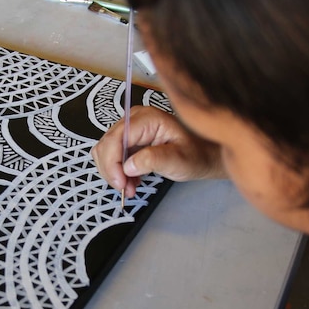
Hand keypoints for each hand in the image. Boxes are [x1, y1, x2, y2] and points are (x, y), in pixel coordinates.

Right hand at [90, 105, 224, 198]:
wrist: (203, 155)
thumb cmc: (196, 154)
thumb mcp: (178, 159)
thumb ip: (153, 160)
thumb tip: (128, 166)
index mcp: (147, 118)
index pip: (116, 138)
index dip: (112, 163)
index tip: (120, 184)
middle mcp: (134, 119)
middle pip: (106, 144)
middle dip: (112, 170)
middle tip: (125, 189)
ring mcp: (130, 129)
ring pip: (105, 151)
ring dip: (113, 172)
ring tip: (129, 187)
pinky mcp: (129, 140)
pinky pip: (112, 155)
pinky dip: (116, 171)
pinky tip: (131, 181)